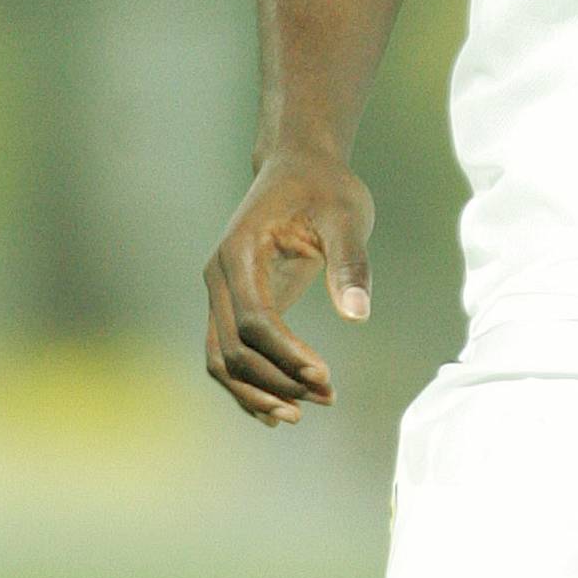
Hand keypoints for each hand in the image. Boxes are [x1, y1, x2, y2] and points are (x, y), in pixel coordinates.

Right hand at [203, 151, 373, 426]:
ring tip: (306, 412)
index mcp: (240, 253)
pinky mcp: (233, 303)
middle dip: (277, 382)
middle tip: (327, 398)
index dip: (287, 355)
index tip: (325, 376)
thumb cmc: (325, 187)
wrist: (299, 165)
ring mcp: (221, 292)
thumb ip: (350, 262)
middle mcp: (219, 276)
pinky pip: (228, 354)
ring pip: (222, 359)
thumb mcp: (346, 215)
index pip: (255, 321)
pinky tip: (280, 409)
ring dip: (260, 391)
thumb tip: (358, 316)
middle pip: (233, 350)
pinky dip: (248, 385)